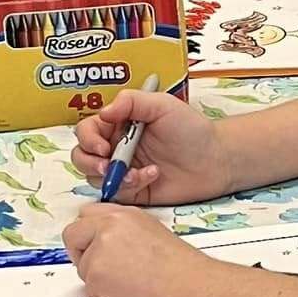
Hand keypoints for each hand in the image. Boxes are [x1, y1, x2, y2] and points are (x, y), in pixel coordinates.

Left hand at [61, 202, 208, 296]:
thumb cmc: (180, 268)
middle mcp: (108, 226)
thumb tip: (103, 245)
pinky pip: (89, 288)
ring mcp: (99, 249)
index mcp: (123, 214)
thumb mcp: (150, 233)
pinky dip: (103, 296)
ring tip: (128, 285)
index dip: (88, 232)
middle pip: (72, 234)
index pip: (86, 214)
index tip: (95, 246)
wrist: (191, 288)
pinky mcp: (96, 274)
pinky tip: (128, 296)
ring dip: (97, 279)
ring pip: (81, 266)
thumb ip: (122, 232)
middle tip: (100, 269)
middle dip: (80, 252)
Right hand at [71, 87, 229, 204]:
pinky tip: (151, 177)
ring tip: (138, 174)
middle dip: (90, 163)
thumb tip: (103, 111)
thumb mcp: (162, 105)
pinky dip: (129, 187)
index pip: (87, 130)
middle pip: (82, 157)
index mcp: (118, 124)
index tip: (103, 146)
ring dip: (112, 177)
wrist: (215, 159)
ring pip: (94, 178)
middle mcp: (115, 147)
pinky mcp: (132, 191)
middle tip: (108, 167)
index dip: (89, 139)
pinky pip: (116, 194)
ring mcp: (122, 170)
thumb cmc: (191, 129)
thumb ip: (132, 102)